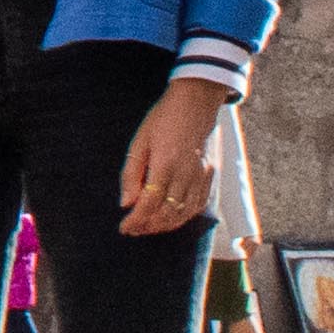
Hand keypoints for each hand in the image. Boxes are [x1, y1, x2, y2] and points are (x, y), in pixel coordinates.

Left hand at [116, 75, 229, 235]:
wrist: (195, 103)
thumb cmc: (163, 119)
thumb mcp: (139, 141)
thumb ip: (131, 174)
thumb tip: (126, 204)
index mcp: (165, 163)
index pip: (149, 203)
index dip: (136, 220)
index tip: (124, 227)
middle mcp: (186, 174)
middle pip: (167, 214)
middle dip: (148, 226)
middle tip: (133, 229)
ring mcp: (200, 176)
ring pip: (183, 214)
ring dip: (164, 226)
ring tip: (147, 227)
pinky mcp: (209, 176)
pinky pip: (198, 206)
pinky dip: (183, 218)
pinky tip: (169, 219)